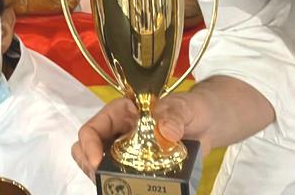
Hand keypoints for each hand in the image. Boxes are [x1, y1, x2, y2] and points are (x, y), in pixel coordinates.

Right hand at [71, 92, 211, 177]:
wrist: (207, 125)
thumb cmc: (190, 108)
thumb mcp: (183, 108)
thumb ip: (174, 115)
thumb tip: (166, 130)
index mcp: (120, 114)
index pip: (92, 128)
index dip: (89, 145)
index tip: (97, 163)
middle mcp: (117, 134)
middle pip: (87, 150)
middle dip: (89, 166)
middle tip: (103, 180)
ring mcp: (126, 153)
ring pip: (100, 167)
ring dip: (104, 179)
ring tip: (119, 187)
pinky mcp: (138, 169)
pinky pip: (122, 180)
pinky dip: (122, 187)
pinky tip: (134, 190)